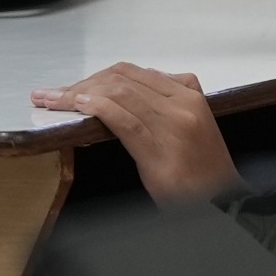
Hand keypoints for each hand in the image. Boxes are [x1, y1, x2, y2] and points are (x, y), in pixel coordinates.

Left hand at [34, 64, 242, 203]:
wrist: (224, 203)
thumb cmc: (204, 172)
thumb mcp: (191, 127)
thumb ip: (165, 105)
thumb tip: (129, 93)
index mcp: (190, 94)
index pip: (135, 72)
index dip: (98, 76)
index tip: (73, 87)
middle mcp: (182, 102)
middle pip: (122, 78)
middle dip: (83, 83)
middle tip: (54, 95)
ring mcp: (172, 123)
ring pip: (118, 93)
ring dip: (78, 94)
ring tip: (52, 101)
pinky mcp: (159, 148)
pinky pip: (123, 118)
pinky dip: (96, 107)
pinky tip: (77, 107)